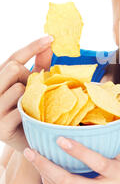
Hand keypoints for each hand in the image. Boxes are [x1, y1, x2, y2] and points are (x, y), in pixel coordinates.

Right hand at [0, 36, 52, 151]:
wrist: (32, 146)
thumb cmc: (34, 112)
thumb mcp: (36, 88)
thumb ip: (39, 67)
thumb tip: (48, 44)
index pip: (13, 58)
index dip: (32, 47)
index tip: (51, 37)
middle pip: (13, 68)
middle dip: (29, 74)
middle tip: (37, 88)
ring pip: (18, 87)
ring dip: (32, 95)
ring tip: (35, 107)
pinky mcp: (1, 128)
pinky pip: (20, 108)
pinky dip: (31, 110)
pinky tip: (33, 118)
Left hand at [23, 138, 119, 183]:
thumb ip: (111, 154)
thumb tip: (93, 134)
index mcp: (118, 176)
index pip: (96, 161)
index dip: (77, 150)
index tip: (60, 139)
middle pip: (68, 180)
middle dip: (46, 165)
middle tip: (32, 152)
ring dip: (44, 174)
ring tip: (35, 160)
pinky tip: (45, 176)